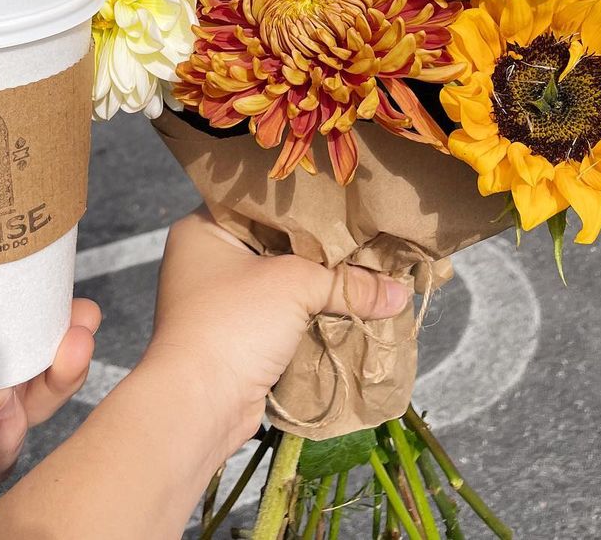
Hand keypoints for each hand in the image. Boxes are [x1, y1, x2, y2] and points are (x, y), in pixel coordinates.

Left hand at [145, 210, 408, 461]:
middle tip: (363, 231)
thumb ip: (348, 282)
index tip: (344, 196)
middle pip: (274, 242)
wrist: (199, 404)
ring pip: (279, 281)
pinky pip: (280, 313)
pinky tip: (347, 304)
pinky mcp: (236, 336)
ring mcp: (219, 300)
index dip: (302, 200)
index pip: (259, 200)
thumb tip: (401, 292)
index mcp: (203, 228)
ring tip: (366, 266)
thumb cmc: (234, 323)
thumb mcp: (295, 285)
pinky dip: (308, 312)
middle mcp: (206, 259)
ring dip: (316, 284)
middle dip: (317, 246)